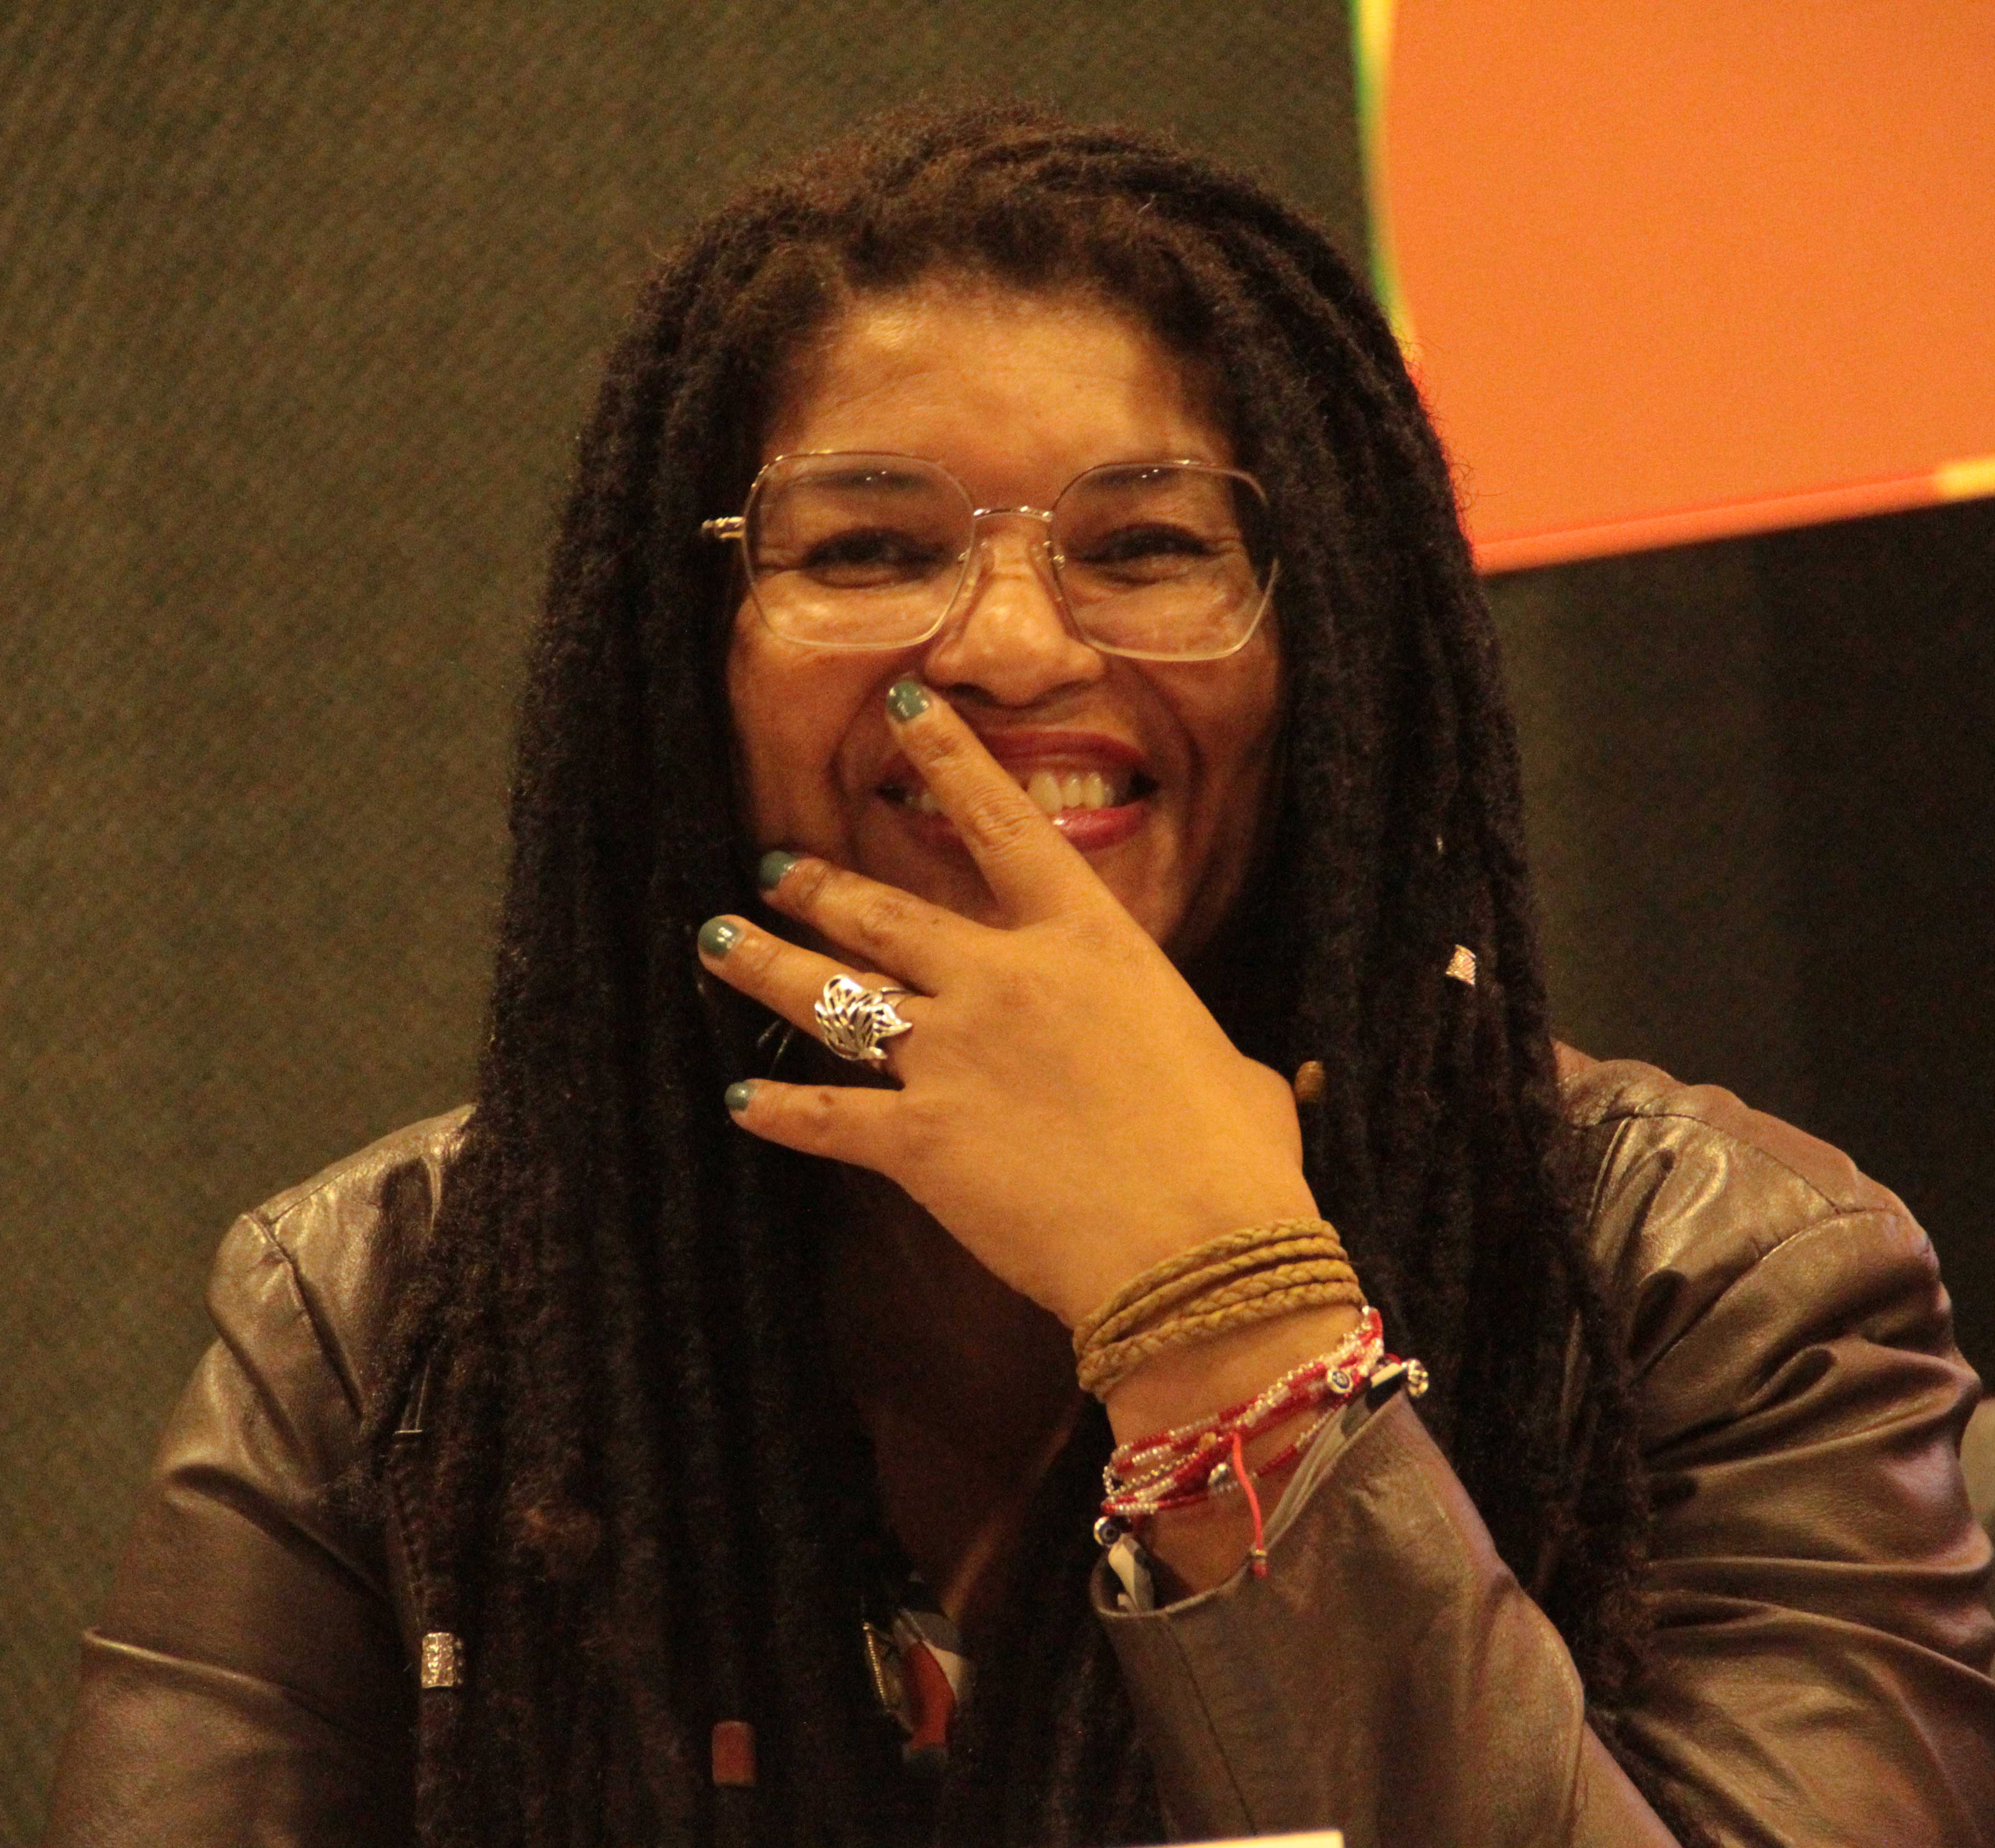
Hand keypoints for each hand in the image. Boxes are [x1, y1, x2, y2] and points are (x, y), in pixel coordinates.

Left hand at [697, 680, 1317, 1328]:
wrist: (1197, 1251)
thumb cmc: (1236, 1161)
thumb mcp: (1238, 1076)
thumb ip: (1216, 1057)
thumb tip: (1277, 1082)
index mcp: (1089, 945)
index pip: (1001, 824)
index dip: (948, 756)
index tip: (900, 705)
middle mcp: (1004, 983)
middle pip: (885, 912)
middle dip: (818, 884)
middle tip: (773, 865)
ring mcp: (952, 1058)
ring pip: (831, 998)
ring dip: (765, 966)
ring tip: (717, 941)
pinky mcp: (918, 1143)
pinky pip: (826, 1119)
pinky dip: (778, 1114)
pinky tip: (741, 1106)